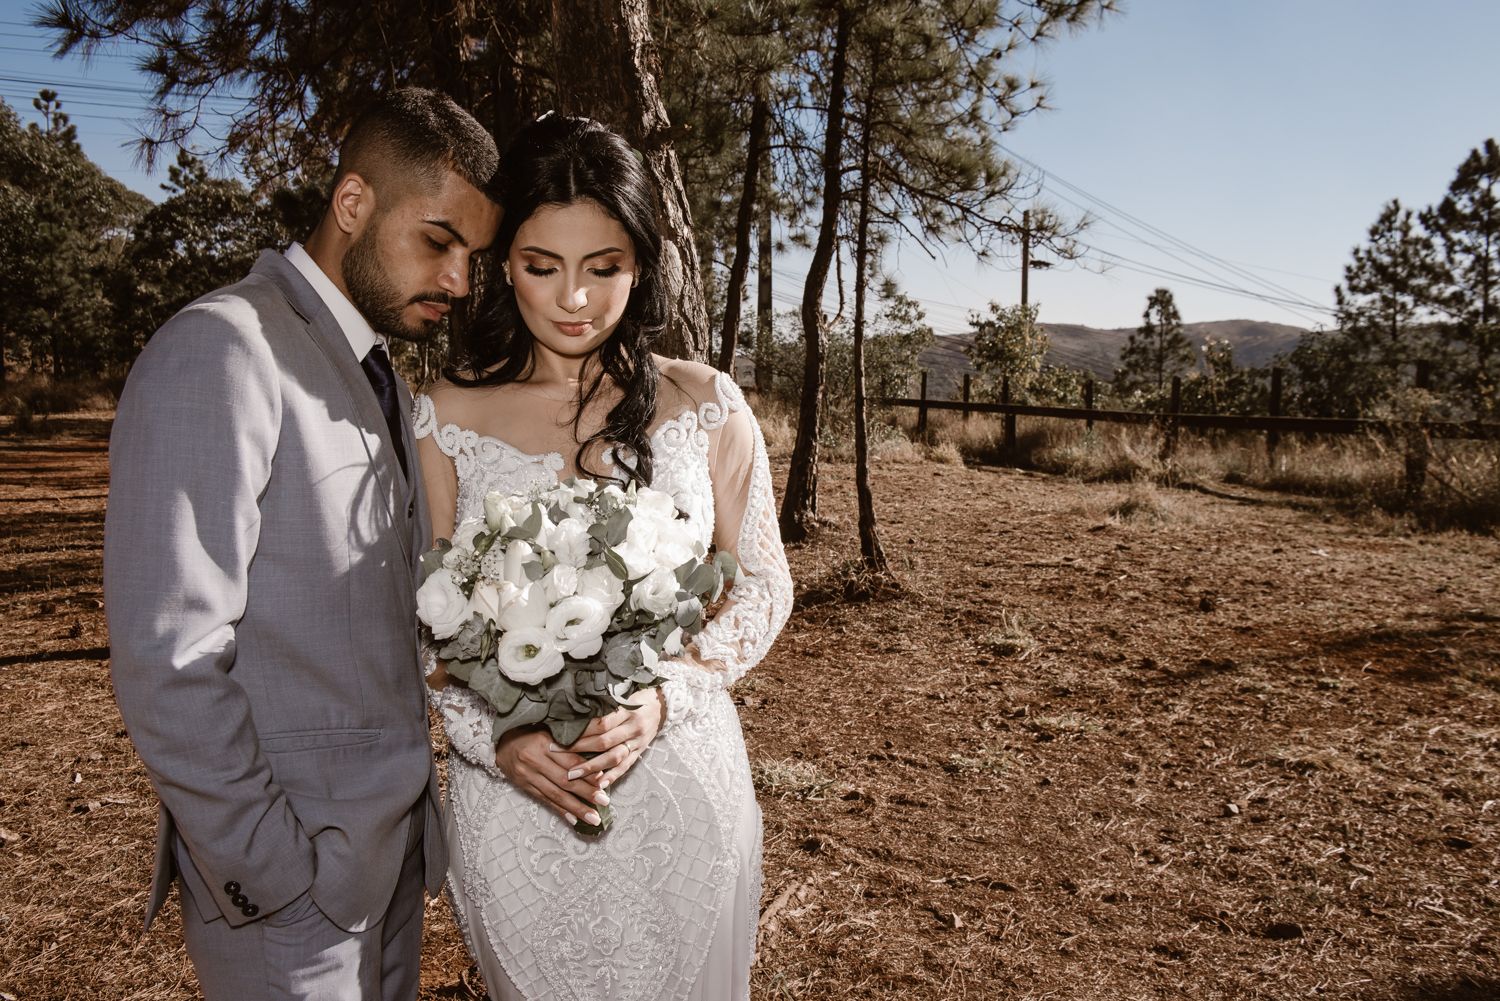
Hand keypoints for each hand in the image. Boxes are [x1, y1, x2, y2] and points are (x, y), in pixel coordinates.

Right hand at [493, 727, 611, 828]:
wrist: (499, 742)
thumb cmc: (529, 732)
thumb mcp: (548, 728)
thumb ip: (568, 738)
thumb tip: (596, 748)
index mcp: (544, 741)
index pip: (570, 759)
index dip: (587, 771)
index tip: (603, 780)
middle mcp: (535, 760)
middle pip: (565, 780)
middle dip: (586, 793)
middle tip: (605, 801)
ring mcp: (528, 775)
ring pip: (556, 794)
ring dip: (576, 808)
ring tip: (593, 818)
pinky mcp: (524, 786)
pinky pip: (544, 801)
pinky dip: (560, 811)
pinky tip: (573, 820)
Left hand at [564, 691, 665, 790]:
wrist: (663, 705)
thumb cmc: (637, 698)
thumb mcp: (622, 695)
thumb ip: (602, 704)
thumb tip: (574, 712)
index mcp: (627, 710)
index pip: (601, 723)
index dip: (580, 730)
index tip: (560, 734)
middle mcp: (633, 727)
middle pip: (604, 741)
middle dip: (578, 749)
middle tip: (556, 754)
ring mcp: (637, 742)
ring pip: (614, 757)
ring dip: (592, 767)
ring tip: (572, 775)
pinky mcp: (640, 752)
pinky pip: (626, 766)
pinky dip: (612, 776)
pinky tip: (599, 785)